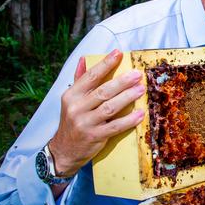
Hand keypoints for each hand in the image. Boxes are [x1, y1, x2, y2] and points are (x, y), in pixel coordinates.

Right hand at [49, 49, 144, 175]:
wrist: (64, 151)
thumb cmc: (72, 121)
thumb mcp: (70, 100)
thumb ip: (79, 79)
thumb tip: (84, 58)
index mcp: (71, 95)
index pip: (90, 76)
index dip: (105, 64)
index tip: (118, 53)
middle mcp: (76, 108)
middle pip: (103, 91)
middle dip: (122, 82)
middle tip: (137, 74)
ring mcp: (85, 123)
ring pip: (110, 107)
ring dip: (127, 98)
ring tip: (141, 90)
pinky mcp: (94, 136)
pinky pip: (115, 127)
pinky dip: (128, 120)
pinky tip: (140, 114)